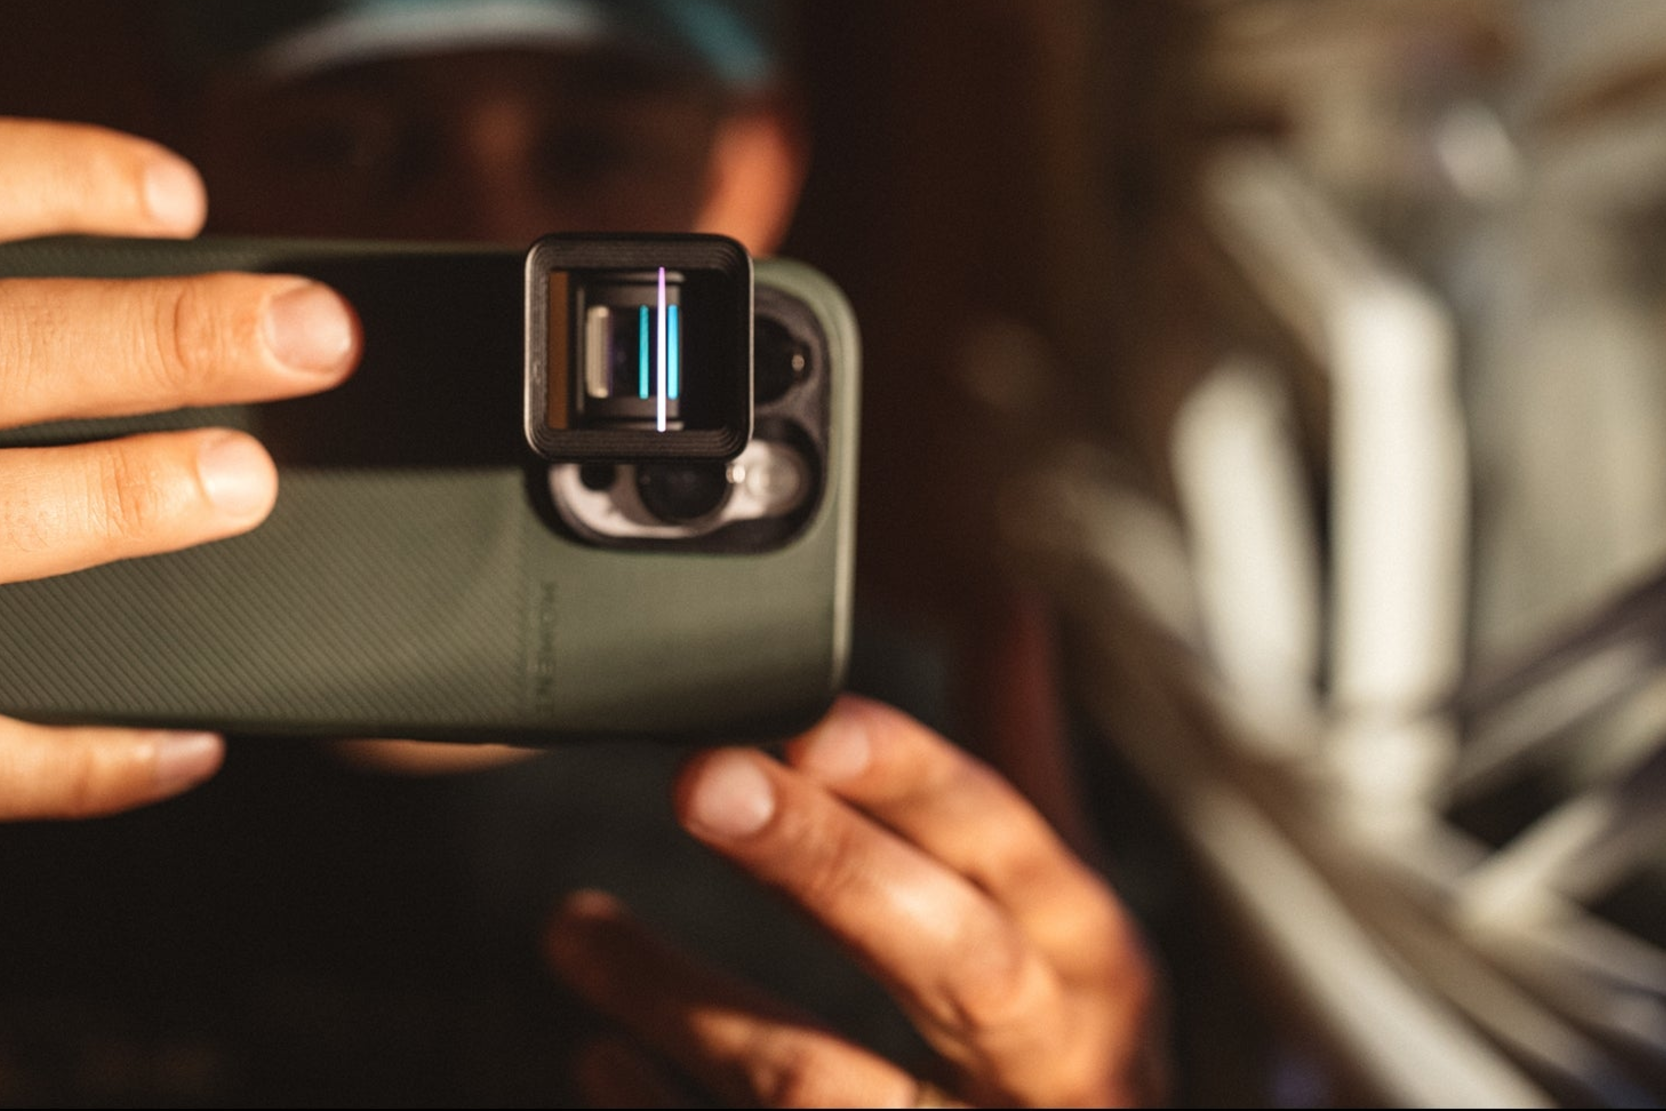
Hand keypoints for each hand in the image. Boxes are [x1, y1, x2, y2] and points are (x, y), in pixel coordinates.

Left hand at [546, 696, 1158, 1106]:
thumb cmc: (1059, 1046)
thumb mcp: (1064, 914)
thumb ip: (1022, 764)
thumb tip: (1011, 603)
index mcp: (1093, 962)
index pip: (1011, 845)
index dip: (914, 781)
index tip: (808, 718)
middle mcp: (1056, 1065)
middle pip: (951, 961)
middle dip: (825, 864)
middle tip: (698, 779)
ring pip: (820, 1085)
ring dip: (683, 999)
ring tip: (572, 927)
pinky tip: (597, 1058)